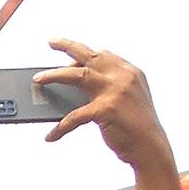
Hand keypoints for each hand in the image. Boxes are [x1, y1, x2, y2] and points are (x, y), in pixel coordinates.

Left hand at [33, 40, 171, 170]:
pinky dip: (60, 128)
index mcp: (130, 72)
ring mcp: (114, 91)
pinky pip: (73, 117)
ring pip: (76, 75)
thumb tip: (76, 84)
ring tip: (38, 79)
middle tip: (51, 41)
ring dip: (53, 75)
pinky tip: (50, 136)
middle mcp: (123, 76)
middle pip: (89, 56)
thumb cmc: (136, 127)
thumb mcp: (128, 99)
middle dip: (67, 45)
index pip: (103, 55)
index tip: (69, 54)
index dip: (84, 54)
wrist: (150, 147)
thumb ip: (110, 87)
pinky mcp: (105, 109)